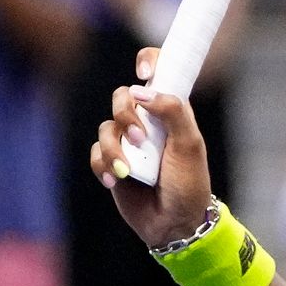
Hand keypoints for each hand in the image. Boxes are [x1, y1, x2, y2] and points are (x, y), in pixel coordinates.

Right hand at [90, 46, 214, 248]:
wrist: (174, 223)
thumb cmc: (189, 183)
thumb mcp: (190, 145)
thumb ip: (173, 112)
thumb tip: (142, 90)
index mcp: (170, 111)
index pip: (158, 73)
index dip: (149, 63)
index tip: (146, 74)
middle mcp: (147, 122)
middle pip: (122, 97)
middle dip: (125, 115)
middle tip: (139, 138)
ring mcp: (128, 142)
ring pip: (105, 127)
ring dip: (113, 148)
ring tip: (127, 170)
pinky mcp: (113, 163)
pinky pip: (95, 153)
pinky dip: (102, 165)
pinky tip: (114, 180)